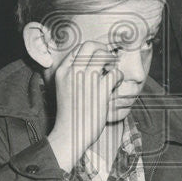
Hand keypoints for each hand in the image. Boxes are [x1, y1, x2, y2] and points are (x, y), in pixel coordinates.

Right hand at [47, 41, 119, 171]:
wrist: (69, 135)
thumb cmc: (69, 114)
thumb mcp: (63, 89)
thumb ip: (72, 75)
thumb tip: (89, 63)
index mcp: (62, 71)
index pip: (78, 48)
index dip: (92, 50)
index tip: (98, 57)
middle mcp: (73, 72)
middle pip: (91, 45)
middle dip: (103, 49)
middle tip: (108, 60)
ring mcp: (87, 80)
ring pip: (104, 55)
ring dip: (112, 61)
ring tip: (112, 71)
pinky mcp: (100, 91)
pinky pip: (115, 73)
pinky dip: (119, 77)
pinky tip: (116, 84)